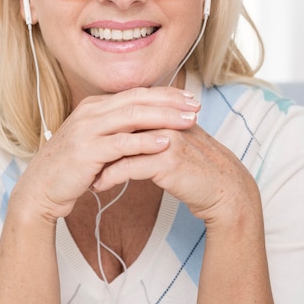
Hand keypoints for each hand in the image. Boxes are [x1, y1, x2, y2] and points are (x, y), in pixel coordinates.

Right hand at [9, 86, 199, 221]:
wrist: (41, 188)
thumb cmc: (72, 167)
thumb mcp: (95, 141)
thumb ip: (117, 129)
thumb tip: (147, 125)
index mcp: (94, 107)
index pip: (135, 93)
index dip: (164, 94)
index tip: (188, 98)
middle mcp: (90, 113)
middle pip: (137, 100)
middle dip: (170, 101)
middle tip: (196, 105)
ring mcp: (87, 130)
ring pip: (132, 117)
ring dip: (163, 118)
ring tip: (188, 121)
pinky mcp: (87, 151)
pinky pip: (121, 143)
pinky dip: (144, 142)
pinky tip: (165, 143)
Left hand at [92, 120, 259, 224]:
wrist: (226, 190)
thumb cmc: (200, 170)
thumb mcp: (177, 145)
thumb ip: (157, 134)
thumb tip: (133, 134)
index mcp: (168, 114)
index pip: (128, 113)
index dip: (106, 127)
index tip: (88, 142)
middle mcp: (166, 121)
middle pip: (121, 126)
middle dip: (98, 142)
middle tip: (78, 157)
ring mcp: (167, 138)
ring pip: (121, 146)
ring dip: (99, 161)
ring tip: (85, 174)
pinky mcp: (167, 160)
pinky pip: (129, 166)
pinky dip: (110, 177)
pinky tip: (99, 186)